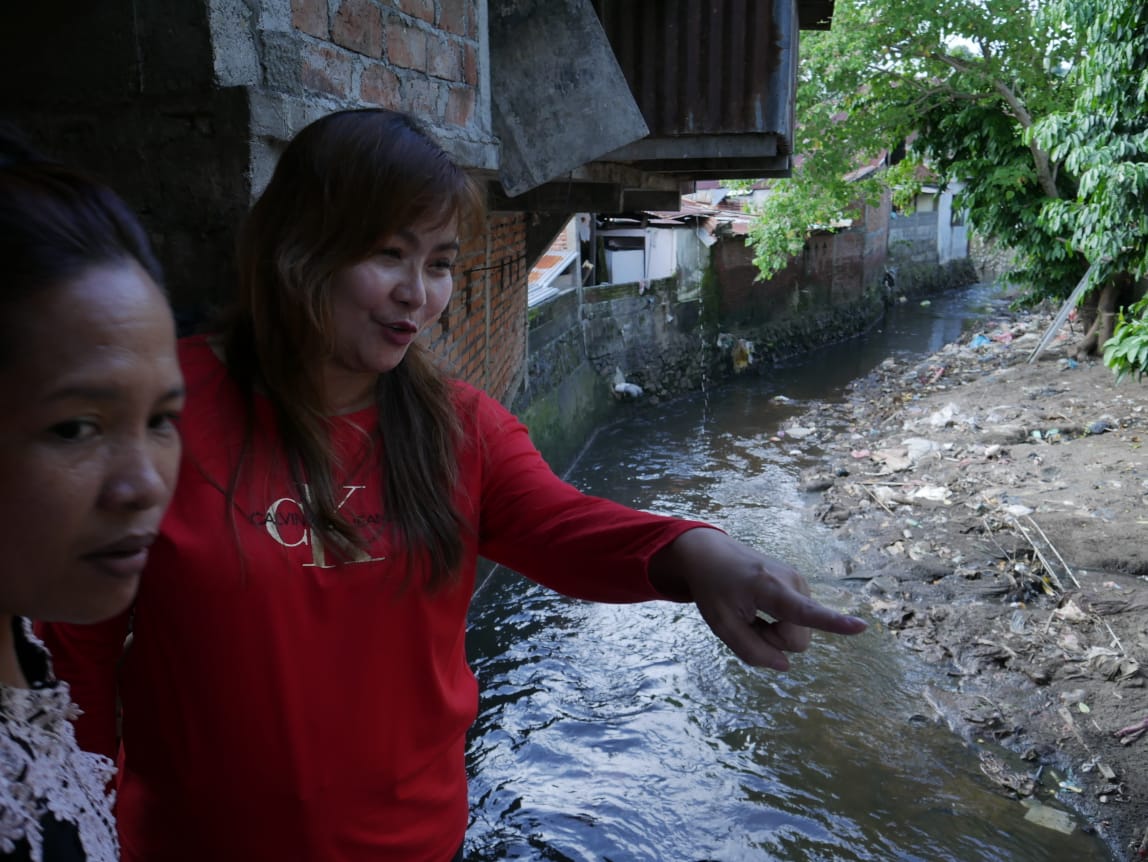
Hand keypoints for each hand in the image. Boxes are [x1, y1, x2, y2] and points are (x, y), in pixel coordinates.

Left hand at [649, 527, 866, 669]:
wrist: (712, 554)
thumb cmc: (714, 589)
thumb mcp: (722, 625)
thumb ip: (752, 651)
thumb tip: (786, 665)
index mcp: (769, 588)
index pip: (805, 612)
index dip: (834, 623)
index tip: (862, 626)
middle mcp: (793, 582)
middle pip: (797, 640)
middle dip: (773, 641)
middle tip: (747, 620)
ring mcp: (800, 582)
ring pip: (799, 633)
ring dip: (774, 631)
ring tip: (752, 610)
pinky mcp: (801, 585)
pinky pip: (797, 621)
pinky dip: (778, 621)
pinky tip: (761, 606)